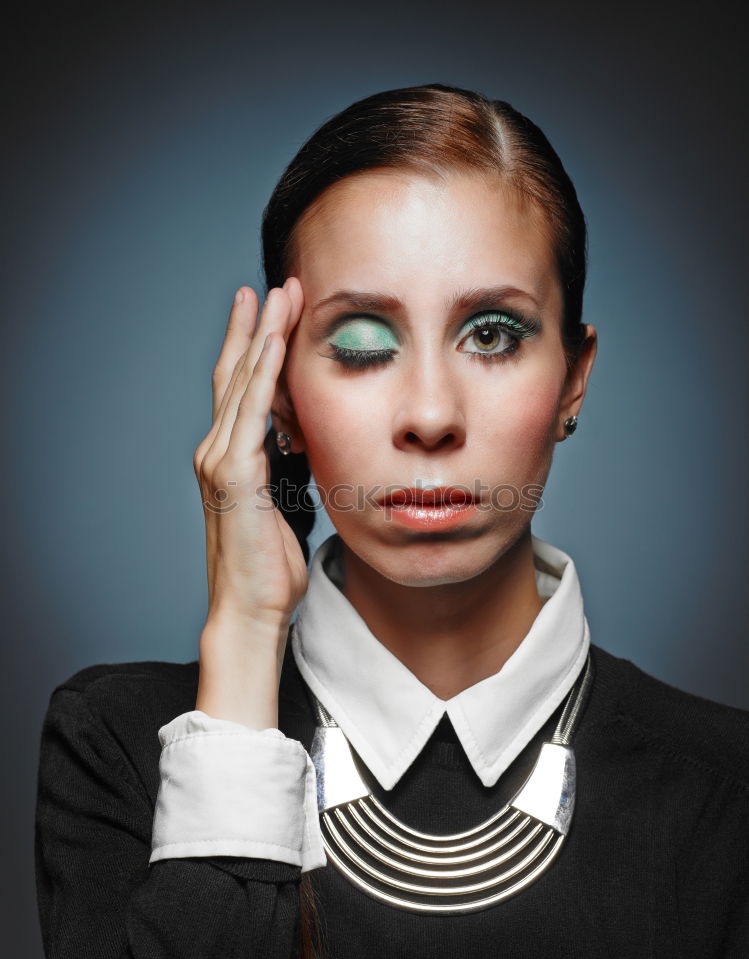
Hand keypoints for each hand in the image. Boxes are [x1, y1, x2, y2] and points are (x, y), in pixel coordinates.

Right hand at [193, 278, 306, 630]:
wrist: (252, 608)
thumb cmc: (269, 566)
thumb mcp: (284, 505)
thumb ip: (285, 469)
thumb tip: (306, 443)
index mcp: (231, 457)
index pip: (242, 389)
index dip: (257, 346)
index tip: (276, 310)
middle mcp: (218, 450)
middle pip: (237, 373)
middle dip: (258, 325)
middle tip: (277, 285)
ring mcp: (221, 460)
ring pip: (242, 382)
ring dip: (262, 334)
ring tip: (279, 294)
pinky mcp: (233, 474)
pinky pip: (250, 411)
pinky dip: (261, 372)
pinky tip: (274, 340)